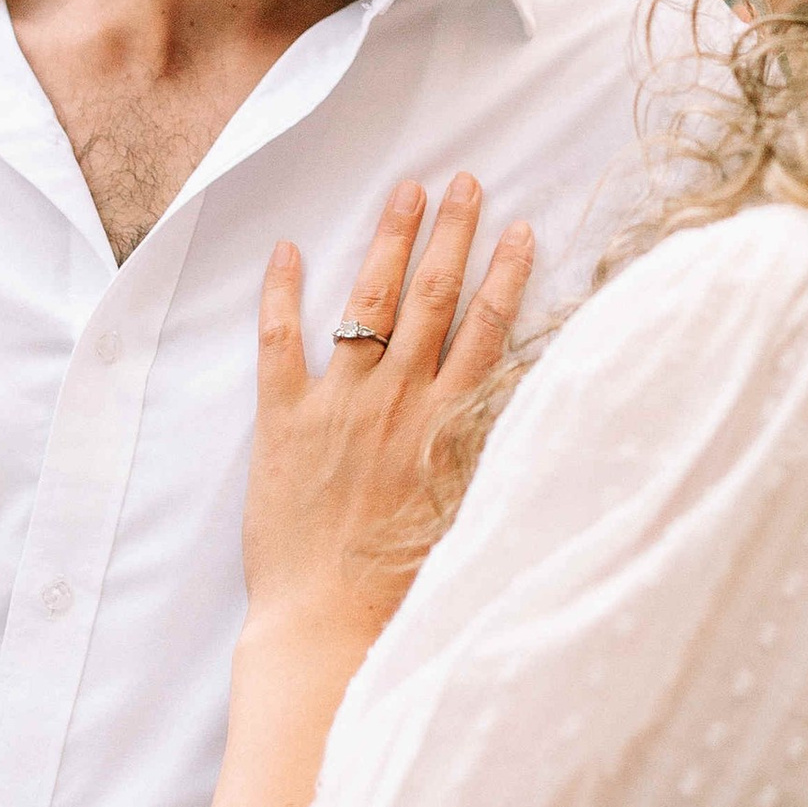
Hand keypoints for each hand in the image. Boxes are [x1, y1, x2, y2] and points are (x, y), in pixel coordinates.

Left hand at [208, 179, 533, 806]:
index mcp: (447, 426)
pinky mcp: (282, 421)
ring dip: (389, 243)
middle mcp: (398, 402)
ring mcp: (339, 405)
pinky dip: (281, 291)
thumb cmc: (401, 588)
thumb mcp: (468, 517)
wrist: (326, 625)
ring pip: (369, 304)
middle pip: (432, 299)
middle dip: (451, 234)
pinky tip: (286, 248)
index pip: (486, 330)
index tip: (518, 227)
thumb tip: (527, 411)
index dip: (504, 274)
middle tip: (464, 181)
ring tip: (405, 193)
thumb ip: (488, 457)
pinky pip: (280, 341)